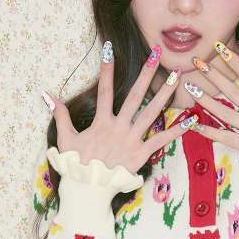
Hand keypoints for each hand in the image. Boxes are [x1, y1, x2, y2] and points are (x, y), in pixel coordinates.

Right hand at [48, 44, 190, 173]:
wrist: (87, 188)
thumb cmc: (75, 165)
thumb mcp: (65, 138)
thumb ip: (60, 115)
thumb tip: (47, 95)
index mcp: (101, 122)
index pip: (104, 90)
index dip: (106, 69)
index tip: (109, 50)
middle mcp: (118, 127)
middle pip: (134, 95)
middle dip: (146, 74)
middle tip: (157, 54)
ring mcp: (131, 140)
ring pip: (151, 113)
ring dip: (165, 94)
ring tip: (178, 78)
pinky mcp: (141, 154)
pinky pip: (161, 140)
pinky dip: (177, 131)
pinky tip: (191, 120)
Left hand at [182, 46, 238, 161]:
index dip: (234, 62)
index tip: (219, 49)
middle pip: (233, 92)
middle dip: (213, 76)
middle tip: (196, 62)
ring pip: (225, 114)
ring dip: (206, 100)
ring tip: (190, 88)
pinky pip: (227, 139)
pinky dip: (210, 132)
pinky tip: (194, 125)